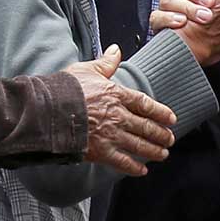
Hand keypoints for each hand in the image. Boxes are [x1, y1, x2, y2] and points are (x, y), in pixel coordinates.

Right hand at [65, 47, 175, 175]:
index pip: (145, 104)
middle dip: (160, 134)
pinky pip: (122, 162)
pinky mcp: (101, 151)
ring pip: (139, 145)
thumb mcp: (87, 69)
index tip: (171, 119)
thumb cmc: (65, 89)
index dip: (161, 112)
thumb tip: (116, 49)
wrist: (47, 111)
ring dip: (153, 151)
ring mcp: (111, 135)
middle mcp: (118, 116)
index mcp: (116, 95)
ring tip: (162, 154)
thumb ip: (106, 62)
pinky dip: (134, 167)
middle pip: (146, 127)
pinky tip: (142, 171)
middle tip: (170, 139)